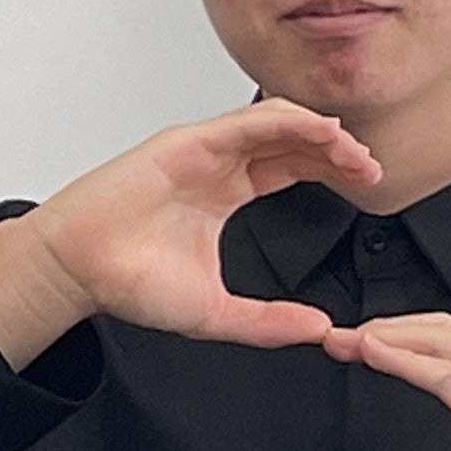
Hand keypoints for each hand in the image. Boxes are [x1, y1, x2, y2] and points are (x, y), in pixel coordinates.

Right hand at [0, 101, 384, 366]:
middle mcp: (217, 165)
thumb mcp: (216, 312)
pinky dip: (287, 121)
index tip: (367, 184)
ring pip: (275, 123)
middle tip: (371, 169)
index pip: (291, 167)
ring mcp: (202, 149)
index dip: (332, 169)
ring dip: (319, 132)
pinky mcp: (185, 141)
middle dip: (336, 149)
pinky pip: (246, 121)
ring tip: (352, 153)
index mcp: (226, 194)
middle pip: (292, 140)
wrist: (79, 271)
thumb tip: (319, 329)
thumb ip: (267, 322)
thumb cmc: (128, 282)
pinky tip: (318, 133)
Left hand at [335, 312, 450, 450]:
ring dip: (391, 338)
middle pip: (443, 330)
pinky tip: (376, 356)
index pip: (449, 345)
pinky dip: (408, 362)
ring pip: (445, 343)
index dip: (400, 338)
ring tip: (350, 341)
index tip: (354, 345)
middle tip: (339, 337)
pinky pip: (450, 378)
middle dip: (386, 328)